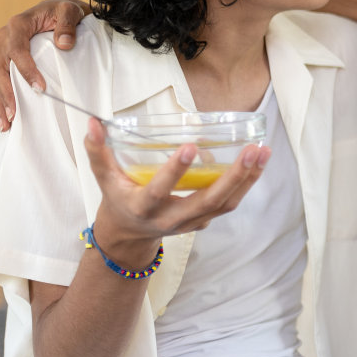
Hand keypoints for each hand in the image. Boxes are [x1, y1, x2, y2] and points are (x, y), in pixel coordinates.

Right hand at [0, 0, 91, 130]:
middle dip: (7, 93)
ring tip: (7, 123)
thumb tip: (64, 44)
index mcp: (18, 25)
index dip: (26, 70)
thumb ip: (68, 24)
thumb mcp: (70, 11)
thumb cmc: (66, 11)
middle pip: (1, 68)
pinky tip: (4, 117)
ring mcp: (2, 50)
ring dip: (0, 101)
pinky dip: (0, 99)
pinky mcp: (5, 60)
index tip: (40, 88)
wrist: (60, 11)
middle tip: (15, 115)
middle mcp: (4, 37)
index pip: (17, 50)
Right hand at [82, 117, 269, 266]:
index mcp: (144, 207)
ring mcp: (191, 222)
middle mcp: (171, 218)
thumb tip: (94, 122)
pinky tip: (258, 162)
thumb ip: (97, 151)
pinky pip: (229, 203)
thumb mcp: (104, 178)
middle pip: (207, 200)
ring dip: (247, 179)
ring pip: (225, 204)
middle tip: (251, 150)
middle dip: (232, 177)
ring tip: (263, 152)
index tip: (189, 147)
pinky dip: (246, 184)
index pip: (159, 190)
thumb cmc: (119, 199)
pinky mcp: (204, 220)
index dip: (174, 171)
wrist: (130, 234)